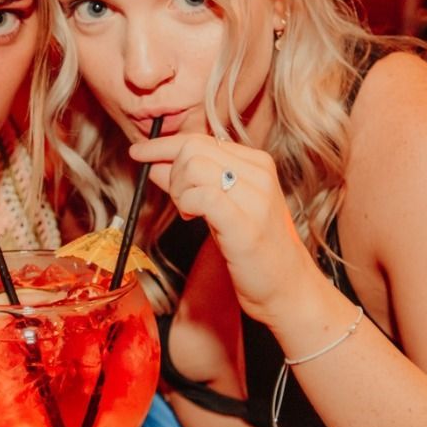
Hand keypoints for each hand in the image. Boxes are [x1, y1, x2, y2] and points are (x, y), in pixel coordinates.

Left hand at [129, 133, 322, 322]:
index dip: (163, 145)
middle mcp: (259, 173)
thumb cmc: (254, 248)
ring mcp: (255, 197)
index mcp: (256, 163)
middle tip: (179, 201)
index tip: (138, 152)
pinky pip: (201, 196)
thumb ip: (192, 182)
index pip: (200, 139)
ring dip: (178, 191)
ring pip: (193, 167)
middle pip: (192, 149)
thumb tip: (155, 164)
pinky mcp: (245, 223)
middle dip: (171, 172)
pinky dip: (186, 204)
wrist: (288, 287)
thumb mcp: (222, 205)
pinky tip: (192, 218)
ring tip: (188, 213)